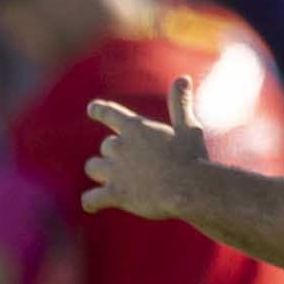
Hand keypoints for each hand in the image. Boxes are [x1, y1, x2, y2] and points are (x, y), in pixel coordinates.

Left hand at [79, 79, 208, 224]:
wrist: (188, 187)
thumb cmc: (191, 157)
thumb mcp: (188, 127)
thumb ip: (180, 103)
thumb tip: (182, 77)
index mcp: (136, 128)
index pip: (109, 113)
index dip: (99, 110)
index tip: (92, 109)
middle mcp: (120, 146)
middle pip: (106, 146)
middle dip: (115, 155)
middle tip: (134, 164)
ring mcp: (115, 171)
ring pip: (93, 167)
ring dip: (100, 172)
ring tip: (109, 180)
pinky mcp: (115, 194)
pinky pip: (91, 198)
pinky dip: (91, 201)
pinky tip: (92, 205)